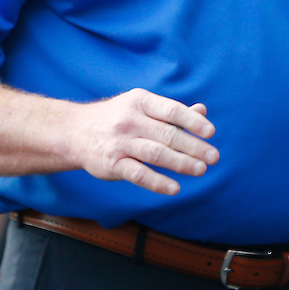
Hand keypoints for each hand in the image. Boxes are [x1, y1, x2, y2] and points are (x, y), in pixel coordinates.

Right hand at [71, 89, 218, 195]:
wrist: (74, 132)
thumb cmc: (116, 117)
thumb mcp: (141, 106)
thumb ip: (170, 111)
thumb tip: (202, 112)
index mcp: (140, 101)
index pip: (172, 110)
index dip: (192, 121)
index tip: (210, 132)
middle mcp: (130, 120)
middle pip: (167, 134)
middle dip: (193, 146)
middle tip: (213, 157)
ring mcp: (120, 142)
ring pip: (156, 154)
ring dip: (181, 163)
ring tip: (200, 170)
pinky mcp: (112, 164)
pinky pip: (138, 174)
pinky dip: (157, 182)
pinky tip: (174, 188)